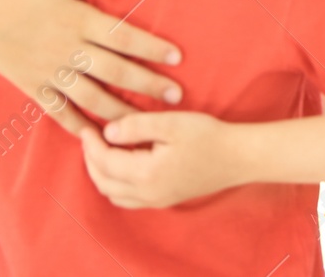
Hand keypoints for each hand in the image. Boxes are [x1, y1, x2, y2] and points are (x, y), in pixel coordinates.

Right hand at [0, 0, 185, 135]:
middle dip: (148, 85)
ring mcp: (49, 73)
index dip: (152, 48)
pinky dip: (80, 127)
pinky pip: (60, 112)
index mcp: (75, 19)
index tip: (177, 58)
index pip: (123, 37)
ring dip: (122, 111)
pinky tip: (99, 138)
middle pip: (115, 72)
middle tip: (177, 97)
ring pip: (92, 97)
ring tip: (148, 122)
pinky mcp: (34, 88)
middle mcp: (66, 50)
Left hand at [81, 110, 238, 207]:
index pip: (105, 162)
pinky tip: (122, 164)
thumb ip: (136, 126)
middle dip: (91, 160)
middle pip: (104, 183)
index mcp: (146, 174)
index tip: (86, 127)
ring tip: (102, 149)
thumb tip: (107, 132)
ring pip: (114, 195)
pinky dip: (116, 184)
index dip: (90, 144)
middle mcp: (147, 194)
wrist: (238, 157)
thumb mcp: (171, 123)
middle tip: (89, 137)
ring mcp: (156, 200)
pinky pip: (128, 199)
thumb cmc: (207, 136)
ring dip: (102, 174)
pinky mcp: (165, 200)